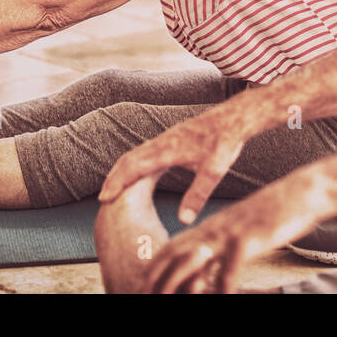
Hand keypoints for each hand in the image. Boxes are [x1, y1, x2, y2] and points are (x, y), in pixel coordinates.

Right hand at [99, 109, 248, 224]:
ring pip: (136, 153)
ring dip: (122, 170)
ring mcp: (166, 138)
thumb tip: (184, 219)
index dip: (118, 182)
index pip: (134, 166)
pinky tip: (137, 172)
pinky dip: (134, 162)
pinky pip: (145, 150)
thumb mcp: (214, 170)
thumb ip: (198, 194)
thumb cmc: (225, 141)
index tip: (104, 198)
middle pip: (129, 159)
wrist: (234, 117)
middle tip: (103, 198)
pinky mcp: (172, 138)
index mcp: (168, 150)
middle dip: (114, 178)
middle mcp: (162, 142)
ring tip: (114, 187)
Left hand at [143, 181, 324, 293]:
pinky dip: (221, 289)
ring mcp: (229, 233)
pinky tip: (222, 298)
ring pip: (193, 261)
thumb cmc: (277, 212)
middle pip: (174, 254)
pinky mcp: (248, 239)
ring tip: (170, 301)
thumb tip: (211, 267)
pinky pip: (229, 270)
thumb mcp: (243, 227)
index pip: (173, 245)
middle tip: (146, 296)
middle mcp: (215, 228)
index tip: (145, 285)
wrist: (303, 192)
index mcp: (212, 225)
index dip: (155, 267)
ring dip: (179, 286)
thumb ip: (225, 243)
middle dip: (157, 279)